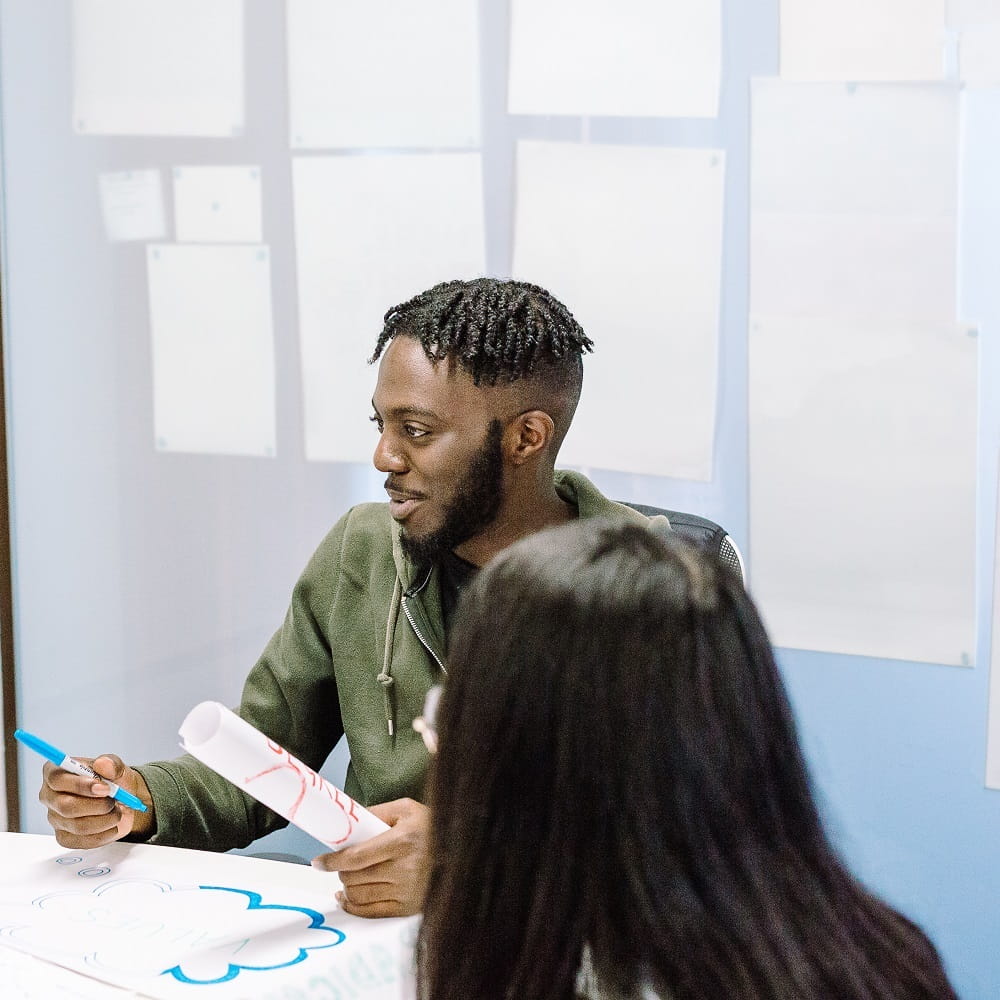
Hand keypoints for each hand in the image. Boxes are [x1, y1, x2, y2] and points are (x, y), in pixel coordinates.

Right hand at [40, 754, 153, 848]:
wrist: (122, 800)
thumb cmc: (112, 780)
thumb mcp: (116, 767)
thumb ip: (111, 763)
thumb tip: (102, 764)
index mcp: (55, 772)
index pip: (56, 779)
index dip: (80, 785)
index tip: (104, 788)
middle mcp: (50, 796)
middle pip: (65, 807)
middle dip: (97, 806)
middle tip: (114, 801)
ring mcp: (55, 818)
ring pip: (77, 826)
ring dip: (105, 820)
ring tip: (116, 812)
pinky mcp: (64, 837)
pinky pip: (82, 841)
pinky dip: (104, 834)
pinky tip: (112, 826)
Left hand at [311, 798, 429, 917]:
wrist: (463, 850)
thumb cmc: (432, 827)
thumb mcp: (406, 809)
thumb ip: (376, 813)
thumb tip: (347, 821)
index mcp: (402, 841)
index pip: (357, 856)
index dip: (332, 861)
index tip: (319, 861)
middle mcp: (405, 869)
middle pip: (354, 877)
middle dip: (341, 870)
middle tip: (340, 863)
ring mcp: (406, 891)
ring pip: (358, 895)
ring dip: (347, 886)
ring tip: (349, 876)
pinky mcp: (407, 908)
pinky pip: (369, 912)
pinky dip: (353, 905)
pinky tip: (348, 896)